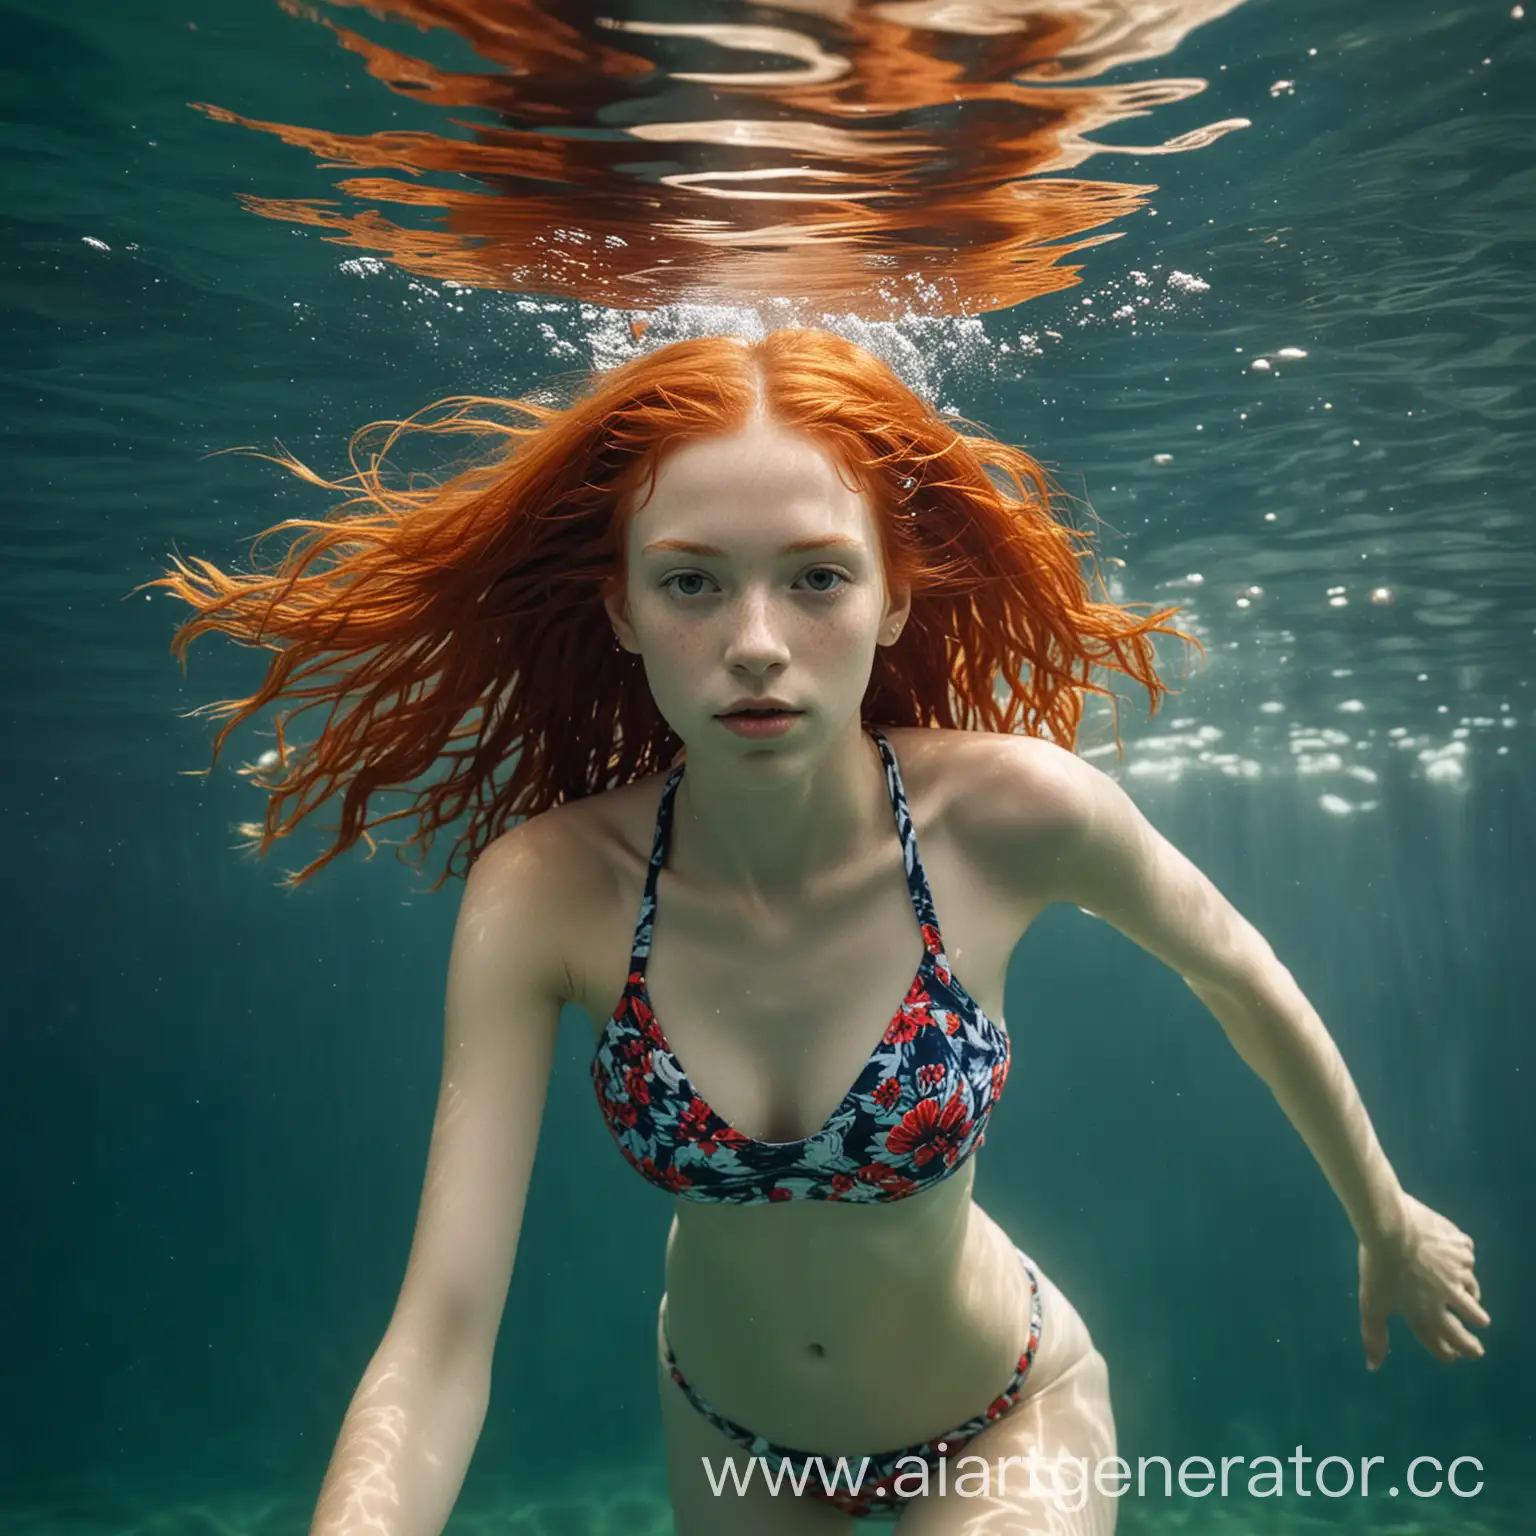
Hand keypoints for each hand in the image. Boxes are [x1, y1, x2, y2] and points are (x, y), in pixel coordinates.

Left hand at [1358, 1193, 1488, 1368]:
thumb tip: (1372, 1367)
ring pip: (1473, 1289)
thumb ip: (1374, 1336)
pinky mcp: (1462, 1248)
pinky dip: (1463, 1259)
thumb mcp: (1371, 1303)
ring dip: (1472, 1297)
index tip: (1456, 1357)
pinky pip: (1467, 1256)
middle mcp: (1449, 1296)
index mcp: (1427, 1312)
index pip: (1445, 1341)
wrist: (1391, 1226)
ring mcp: (1459, 1271)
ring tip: (1472, 1299)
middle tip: (1477, 1340)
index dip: (1451, 1351)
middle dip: (1473, 1332)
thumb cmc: (1378, 1267)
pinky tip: (1458, 1258)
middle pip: (1470, 1317)